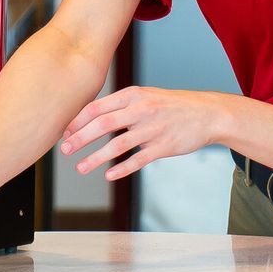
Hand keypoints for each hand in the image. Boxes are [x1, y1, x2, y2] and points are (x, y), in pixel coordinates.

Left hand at [59, 86, 227, 180]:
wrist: (207, 113)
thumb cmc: (173, 106)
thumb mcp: (147, 96)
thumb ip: (122, 105)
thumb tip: (92, 116)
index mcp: (134, 95)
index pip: (98, 106)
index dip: (78, 120)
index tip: (64, 131)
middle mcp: (141, 110)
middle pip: (103, 124)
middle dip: (80, 138)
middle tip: (65, 150)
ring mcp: (152, 129)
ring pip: (117, 145)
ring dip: (95, 158)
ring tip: (81, 168)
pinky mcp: (163, 146)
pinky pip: (138, 160)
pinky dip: (122, 169)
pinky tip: (109, 176)